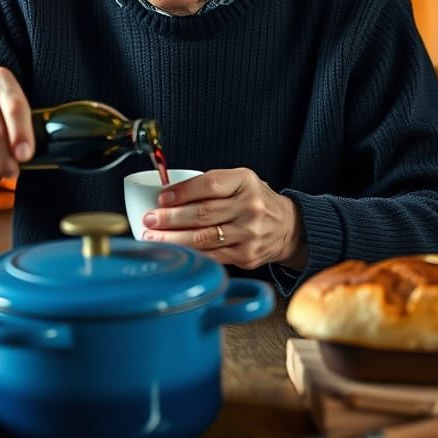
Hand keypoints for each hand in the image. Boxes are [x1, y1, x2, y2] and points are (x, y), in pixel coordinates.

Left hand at [139, 168, 305, 270]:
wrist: (288, 227)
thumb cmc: (256, 200)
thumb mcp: (240, 181)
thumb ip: (210, 185)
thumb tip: (168, 196)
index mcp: (245, 182)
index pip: (209, 185)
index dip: (182, 192)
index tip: (161, 198)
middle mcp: (250, 207)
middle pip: (202, 214)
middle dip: (170, 218)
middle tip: (149, 220)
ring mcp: (249, 234)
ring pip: (203, 238)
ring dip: (173, 239)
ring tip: (153, 238)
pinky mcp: (247, 256)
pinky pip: (212, 255)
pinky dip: (190, 254)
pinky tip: (175, 252)